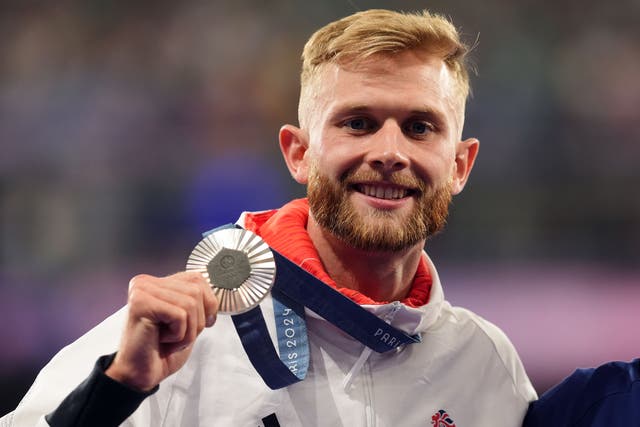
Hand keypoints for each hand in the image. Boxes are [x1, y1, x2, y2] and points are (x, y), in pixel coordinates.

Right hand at [106, 271, 217, 390]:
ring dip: (187, 331)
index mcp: (157, 283)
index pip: (197, 279)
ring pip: (190, 304)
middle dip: (196, 322)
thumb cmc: (161, 351)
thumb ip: (198, 302)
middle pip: (196, 292)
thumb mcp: (188, 321)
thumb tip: (217, 294)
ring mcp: (141, 291)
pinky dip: (178, 335)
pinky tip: (160, 340)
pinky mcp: (141, 304)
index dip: (206, 304)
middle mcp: (147, 282)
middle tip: (176, 337)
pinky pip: (179, 316)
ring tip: (168, 340)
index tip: (195, 324)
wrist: (138, 376)